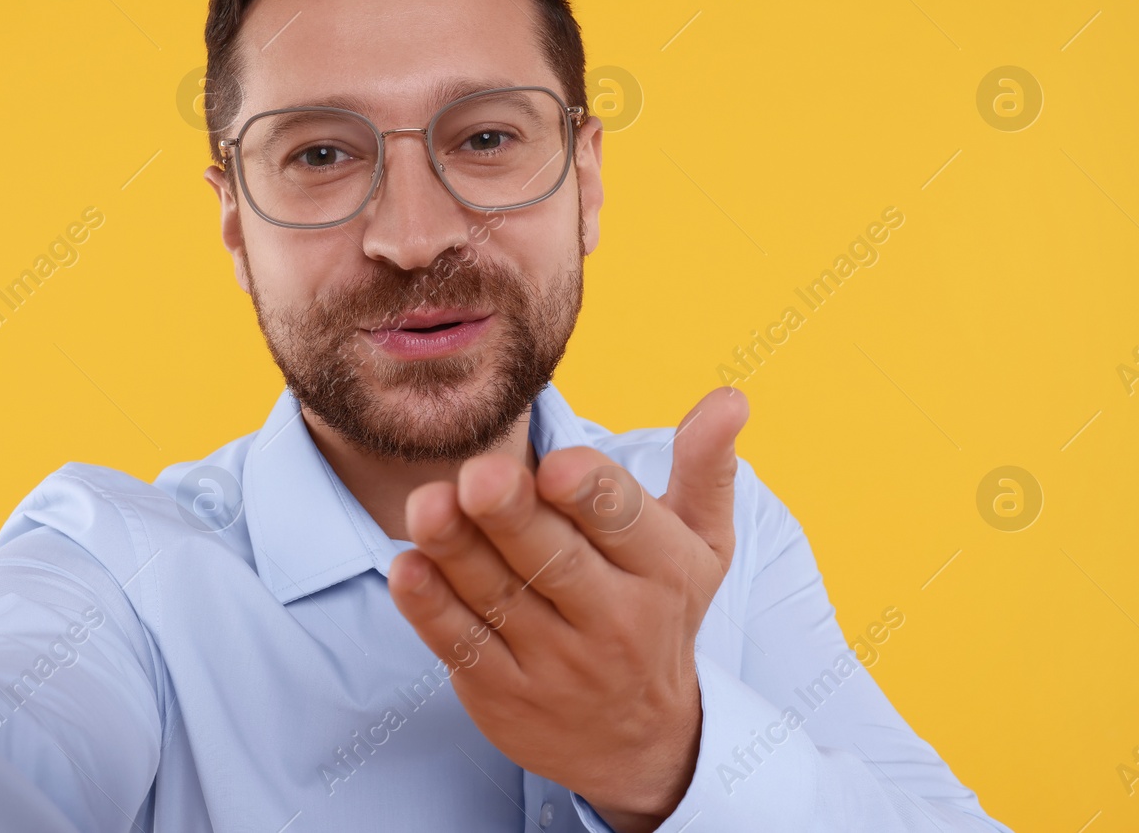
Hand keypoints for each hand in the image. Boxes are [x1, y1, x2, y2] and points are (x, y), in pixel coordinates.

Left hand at [387, 386, 747, 832]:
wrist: (640, 742)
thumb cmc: (662, 609)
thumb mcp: (700, 543)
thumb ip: (704, 467)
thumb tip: (730, 397)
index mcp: (664, 570)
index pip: (625, 522)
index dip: (590, 492)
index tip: (555, 465)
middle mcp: (614, 621)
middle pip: (555, 560)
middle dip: (513, 515)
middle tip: (477, 475)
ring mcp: (556, 664)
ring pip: (498, 599)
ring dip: (456, 550)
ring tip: (426, 504)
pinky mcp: (502, 696)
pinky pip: (462, 645)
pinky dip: (431, 607)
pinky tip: (408, 567)